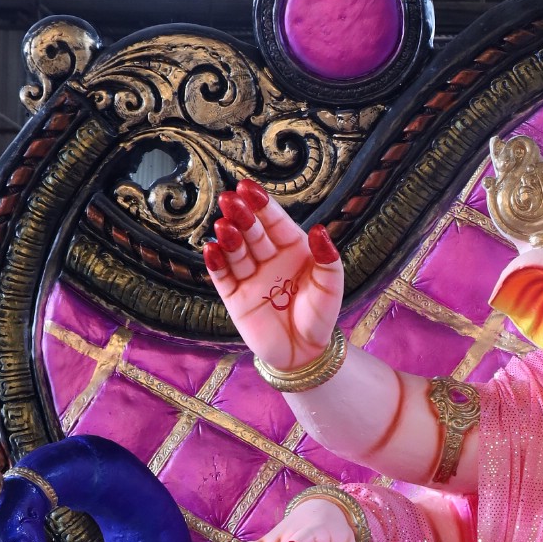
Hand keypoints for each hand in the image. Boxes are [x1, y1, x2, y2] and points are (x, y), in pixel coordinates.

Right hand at [202, 180, 345, 373]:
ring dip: (229, 238)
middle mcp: (268, 258)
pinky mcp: (234, 297)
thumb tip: (320, 231)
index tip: (248, 188)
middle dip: (242, 216)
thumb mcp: (331, 285)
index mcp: (292, 249)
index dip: (262, 205)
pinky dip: (216, 264)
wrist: (304, 353)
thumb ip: (328, 259)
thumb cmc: (319, 315)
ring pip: (237, 251)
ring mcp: (250, 276)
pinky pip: (223, 277)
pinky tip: (211, 249)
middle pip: (253, 232)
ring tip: (224, 226)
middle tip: (230, 201)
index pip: (274, 222)